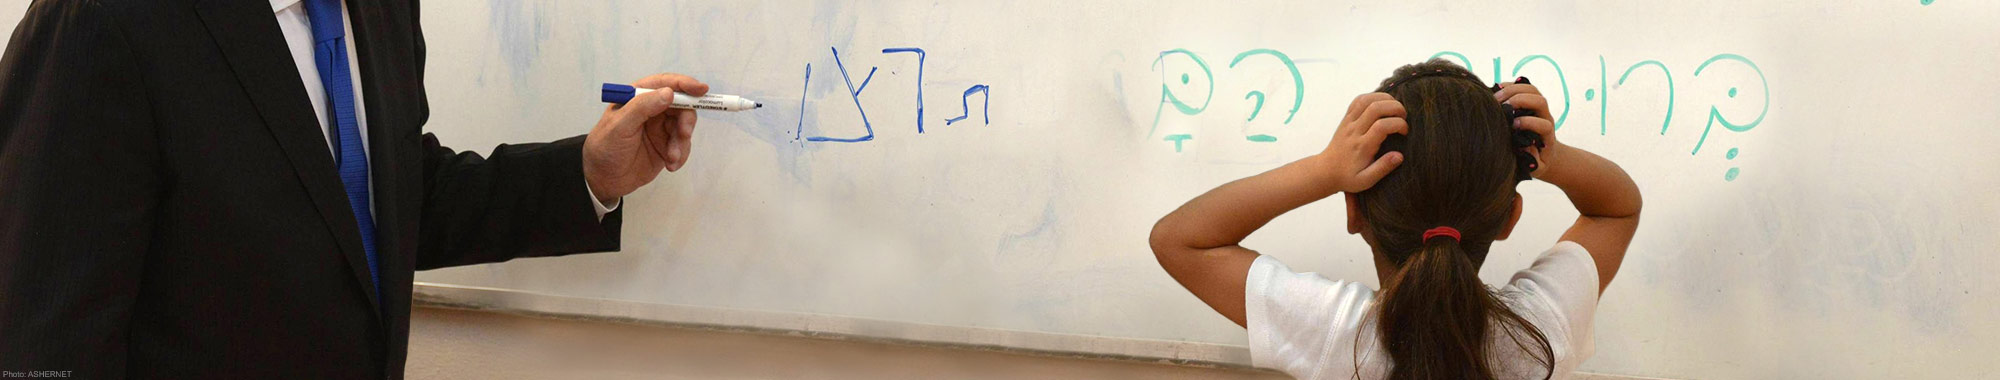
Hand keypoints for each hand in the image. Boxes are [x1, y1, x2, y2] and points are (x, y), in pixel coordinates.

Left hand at [583, 73, 709, 203]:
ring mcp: (661, 128)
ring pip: (684, 127)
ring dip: (682, 142)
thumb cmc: (605, 147)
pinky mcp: (666, 146)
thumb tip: (669, 93)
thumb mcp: (619, 126)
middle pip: (682, 106)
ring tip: (672, 158)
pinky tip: (670, 165)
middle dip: (686, 120)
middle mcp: (652, 109)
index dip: (685, 84)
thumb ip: (642, 107)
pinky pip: (683, 146)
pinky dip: (681, 155)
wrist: (604, 179)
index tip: (701, 90)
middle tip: (684, 134)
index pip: (665, 84)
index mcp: (638, 97)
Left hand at [1316, 92, 1408, 192]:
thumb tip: (1399, 156)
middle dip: (1396, 107)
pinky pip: (1358, 100)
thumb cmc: (1347, 177)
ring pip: (1366, 100)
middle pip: (1375, 107)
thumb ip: (1383, 168)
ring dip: (1385, 99)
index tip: (1405, 132)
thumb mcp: (1366, 180)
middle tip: (1404, 117)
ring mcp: (1349, 122)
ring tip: (1395, 108)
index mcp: (1362, 146)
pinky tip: (1382, 104)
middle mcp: (1354, 131)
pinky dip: (1373, 97)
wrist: (1326, 171)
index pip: (1382, 126)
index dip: (1398, 124)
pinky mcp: (1346, 118)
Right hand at [1495, 82, 1568, 179]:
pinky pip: (1523, 86)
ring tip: (1494, 97)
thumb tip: (1526, 147)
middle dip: (1519, 100)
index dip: (1529, 123)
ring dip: (1512, 89)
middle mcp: (1545, 117)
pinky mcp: (1529, 101)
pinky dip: (1509, 85)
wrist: (1545, 152)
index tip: (1513, 127)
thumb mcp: (1536, 166)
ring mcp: (1537, 107)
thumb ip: (1533, 161)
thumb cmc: (1537, 161)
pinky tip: (1495, 91)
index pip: (1544, 124)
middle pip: (1539, 100)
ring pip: (1531, 89)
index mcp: (1547, 134)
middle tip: (1499, 106)